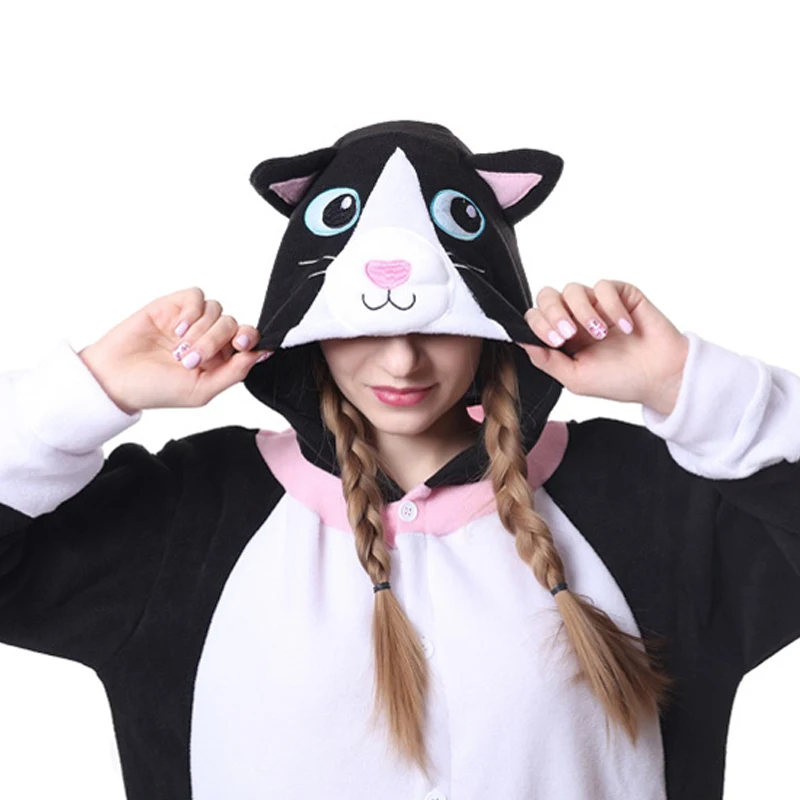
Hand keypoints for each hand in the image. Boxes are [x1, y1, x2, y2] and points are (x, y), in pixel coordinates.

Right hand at [78, 286, 272, 413]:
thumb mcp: (201, 390)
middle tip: (191, 359)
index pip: (247, 340)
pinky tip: (176, 329)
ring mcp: (191, 322)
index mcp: (220, 360)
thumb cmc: (155, 389)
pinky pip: (197, 296)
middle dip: (215, 341)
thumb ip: (235, 372)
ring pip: (217, 310)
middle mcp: (208, 339)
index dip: (249, 338)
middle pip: (232, 324)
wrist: (114, 378)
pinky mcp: (173, 307)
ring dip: (201, 331)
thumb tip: (263, 354)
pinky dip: (191, 312)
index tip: (240, 344)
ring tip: (179, 350)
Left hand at [516, 280, 689, 414]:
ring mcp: (597, 304)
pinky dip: (611, 307)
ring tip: (600, 334)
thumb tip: (520, 341)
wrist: (661, 377)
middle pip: (547, 296)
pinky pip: (604, 286)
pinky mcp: (620, 294)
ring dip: (583, 312)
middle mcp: (576, 318)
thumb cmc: (620, 381)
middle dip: (553, 313)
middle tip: (568, 335)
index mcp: (562, 338)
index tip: (555, 341)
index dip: (539, 324)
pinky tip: (625, 327)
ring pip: (572, 289)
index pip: (536, 317)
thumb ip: (546, 360)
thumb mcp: (575, 378)